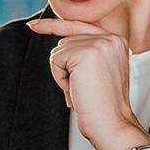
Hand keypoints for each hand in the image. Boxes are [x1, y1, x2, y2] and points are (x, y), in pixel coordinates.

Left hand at [27, 19, 149, 149]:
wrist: (111, 124)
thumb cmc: (103, 106)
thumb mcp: (100, 71)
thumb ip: (86, 52)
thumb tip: (60, 42)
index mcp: (117, 41)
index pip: (79, 25)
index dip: (54, 25)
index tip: (32, 25)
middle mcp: (111, 38)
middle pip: (66, 40)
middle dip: (66, 67)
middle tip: (84, 88)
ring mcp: (99, 44)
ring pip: (59, 50)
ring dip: (63, 74)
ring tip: (82, 89)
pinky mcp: (85, 53)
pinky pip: (56, 60)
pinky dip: (60, 78)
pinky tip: (76, 89)